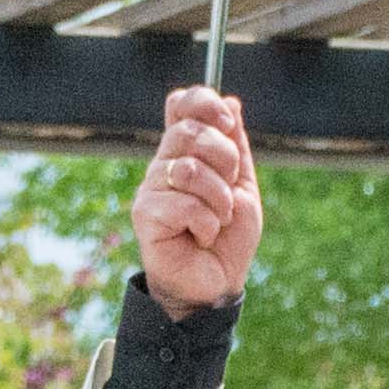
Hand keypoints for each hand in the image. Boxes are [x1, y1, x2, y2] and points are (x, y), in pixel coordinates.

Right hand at [136, 85, 260, 312]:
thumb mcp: (243, 187)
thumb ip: (237, 146)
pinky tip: (203, 237)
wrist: (216, 285)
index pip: (181, 104)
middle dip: (225, 159)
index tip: (228, 123)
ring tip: (219, 221)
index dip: (203, 103)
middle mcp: (164, 164)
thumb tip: (232, 102)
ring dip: (219, 199)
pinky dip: (207, 224)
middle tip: (230, 191)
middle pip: (188, 132)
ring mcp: (151, 188)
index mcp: (186, 152)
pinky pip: (185, 204)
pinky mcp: (145, 215)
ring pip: (189, 170)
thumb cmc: (227, 240)